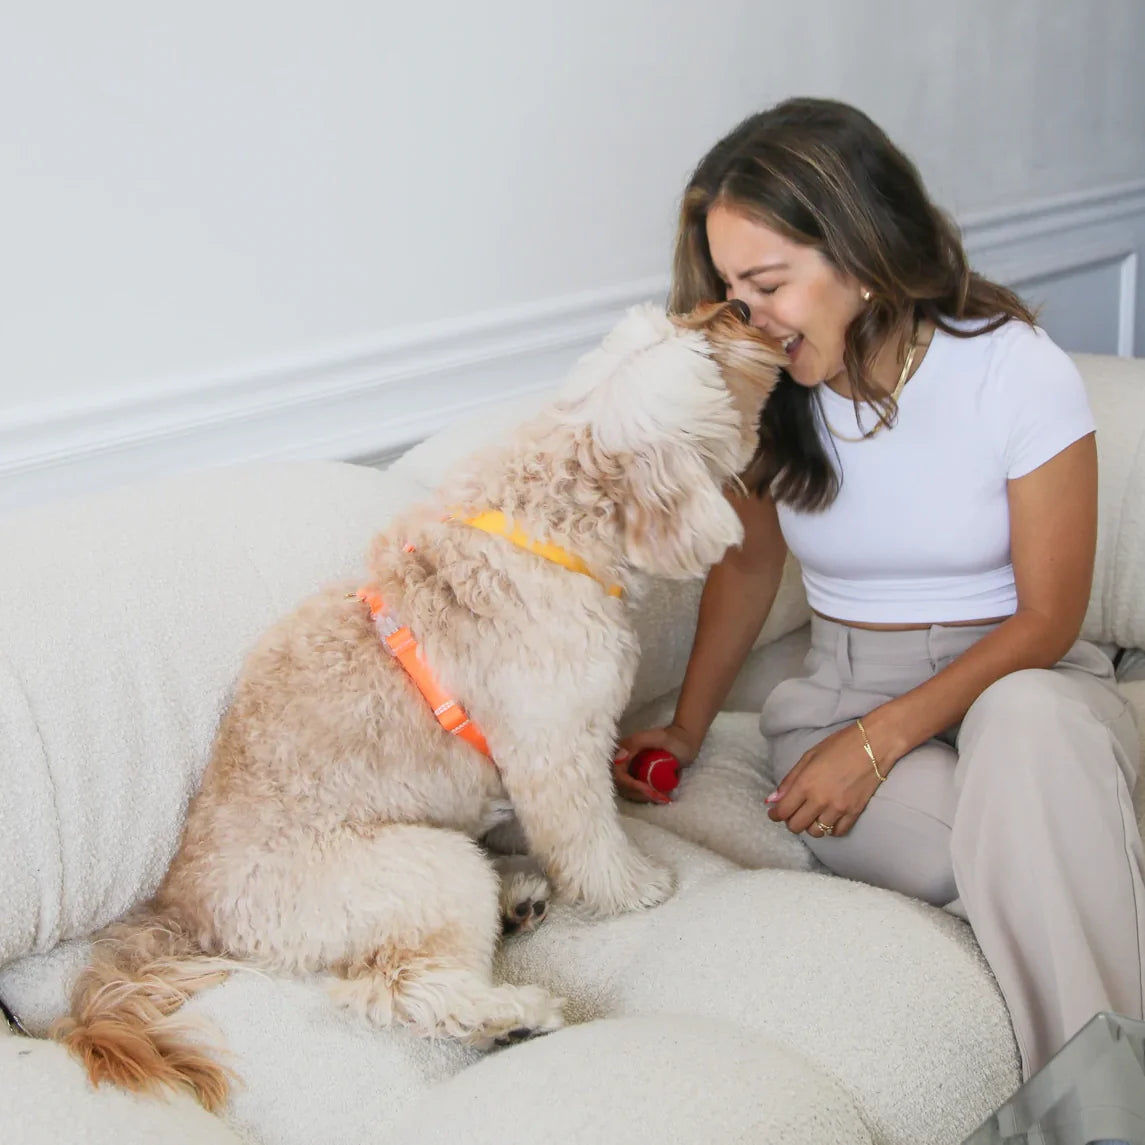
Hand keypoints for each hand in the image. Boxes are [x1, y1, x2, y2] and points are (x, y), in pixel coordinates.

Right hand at [612, 723, 698, 804]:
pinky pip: (636, 792)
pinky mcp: (638, 778)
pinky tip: (661, 796)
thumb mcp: (656, 737)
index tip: (649, 790)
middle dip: (638, 794)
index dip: (630, 785)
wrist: (686, 742)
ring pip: (628, 791)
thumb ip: (635, 743)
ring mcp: (630, 770)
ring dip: (643, 797)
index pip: (618, 774)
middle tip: (659, 796)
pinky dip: (647, 797)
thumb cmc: (673, 738)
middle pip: (621, 785)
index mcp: (623, 749)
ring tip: (662, 797)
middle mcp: (623, 761)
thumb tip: (619, 757)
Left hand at [766, 720, 886, 837]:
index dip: (775, 815)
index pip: (783, 811)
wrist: (874, 744)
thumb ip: (789, 780)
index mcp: (805, 784)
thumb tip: (772, 800)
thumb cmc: (839, 745)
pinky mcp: (855, 812)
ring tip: (812, 814)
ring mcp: (839, 808)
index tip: (774, 813)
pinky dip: (830, 828)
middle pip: (797, 826)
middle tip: (793, 813)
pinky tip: (829, 817)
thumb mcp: (809, 757)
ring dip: (811, 825)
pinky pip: (837, 832)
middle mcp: (820, 800)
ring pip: (817, 832)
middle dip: (791, 821)